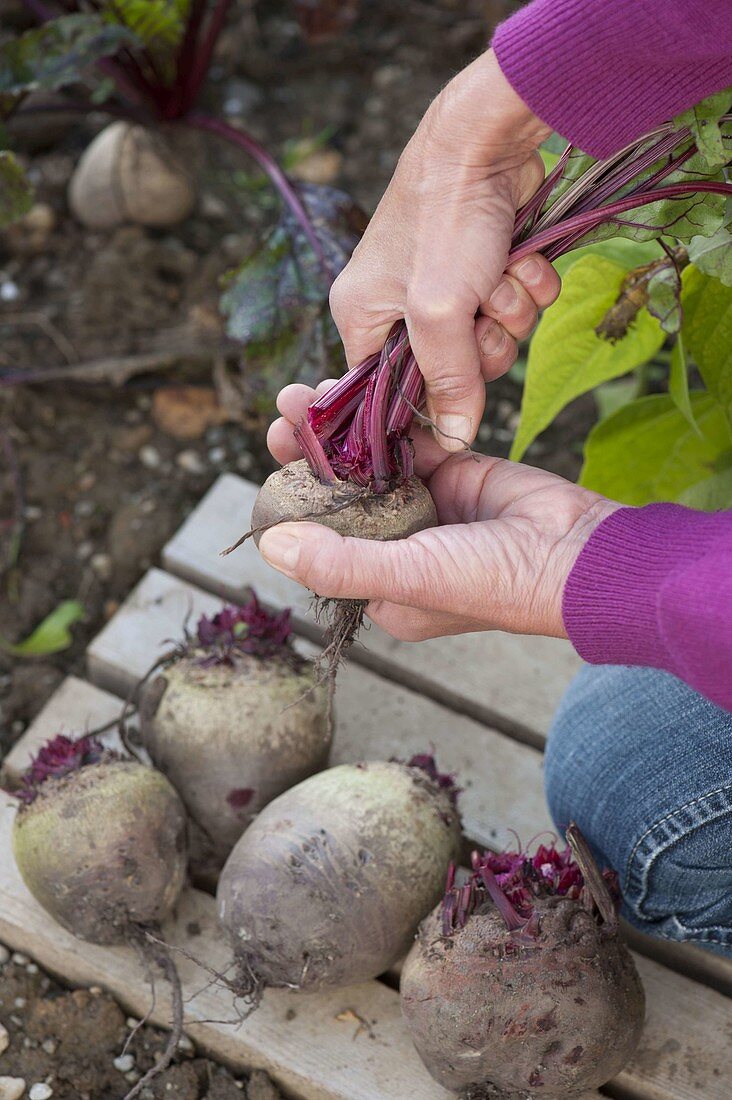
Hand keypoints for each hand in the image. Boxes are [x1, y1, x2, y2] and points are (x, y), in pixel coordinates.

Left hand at [263, 384, 620, 641]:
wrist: (580, 552)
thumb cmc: (492, 580)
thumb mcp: (409, 576)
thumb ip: (338, 561)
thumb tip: (270, 542)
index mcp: (382, 586)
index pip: (323, 539)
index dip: (295, 496)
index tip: (274, 451)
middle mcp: (400, 547)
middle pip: (344, 494)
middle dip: (313, 451)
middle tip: (287, 407)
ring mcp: (430, 509)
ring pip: (375, 463)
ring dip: (346, 429)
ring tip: (314, 390)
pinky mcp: (458, 473)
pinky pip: (415, 443)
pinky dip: (391, 420)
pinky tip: (363, 390)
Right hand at [329, 48, 560, 450]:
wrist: (490, 139)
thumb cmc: (445, 219)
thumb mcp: (440, 312)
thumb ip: (449, 381)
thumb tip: (455, 439)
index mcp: (363, 318)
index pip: (386, 392)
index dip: (424, 404)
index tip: (457, 405)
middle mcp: (400, 306)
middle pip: (452, 372)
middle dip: (482, 347)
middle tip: (483, 315)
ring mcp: (448, 285)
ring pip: (493, 339)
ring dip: (510, 311)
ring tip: (502, 272)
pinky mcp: (488, 265)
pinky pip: (519, 306)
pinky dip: (529, 285)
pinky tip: (521, 256)